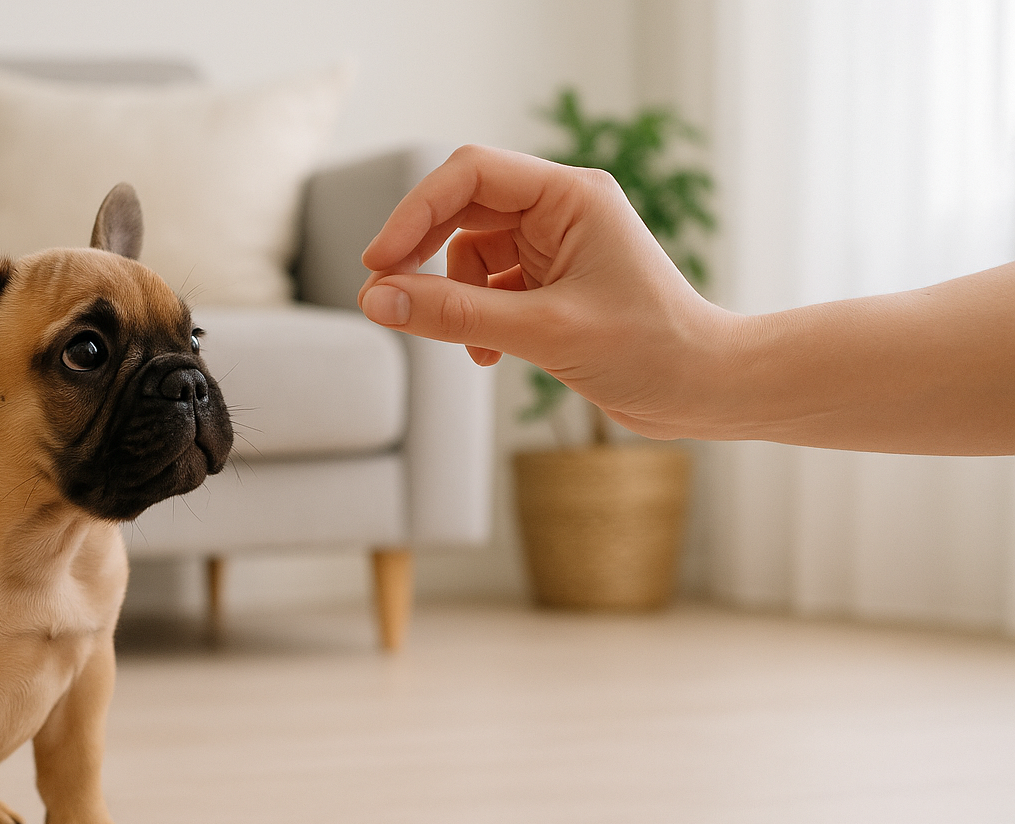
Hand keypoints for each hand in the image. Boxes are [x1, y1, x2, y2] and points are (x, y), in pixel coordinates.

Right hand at [357, 145, 739, 440]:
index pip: (470, 174)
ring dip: (456, 300)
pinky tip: (491, 356)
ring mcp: (555, 247)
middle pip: (462, 210)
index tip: (378, 263)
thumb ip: (455, 314)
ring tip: (475, 348)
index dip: (415, 213)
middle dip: (423, 257)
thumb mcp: (542, 331)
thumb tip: (378, 301)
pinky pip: (487, 288)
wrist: (704, 391)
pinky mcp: (551, 285)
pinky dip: (476, 321)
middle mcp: (561, 210)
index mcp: (571, 195)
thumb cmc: (649, 350)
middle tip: (386, 300)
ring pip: (468, 255)